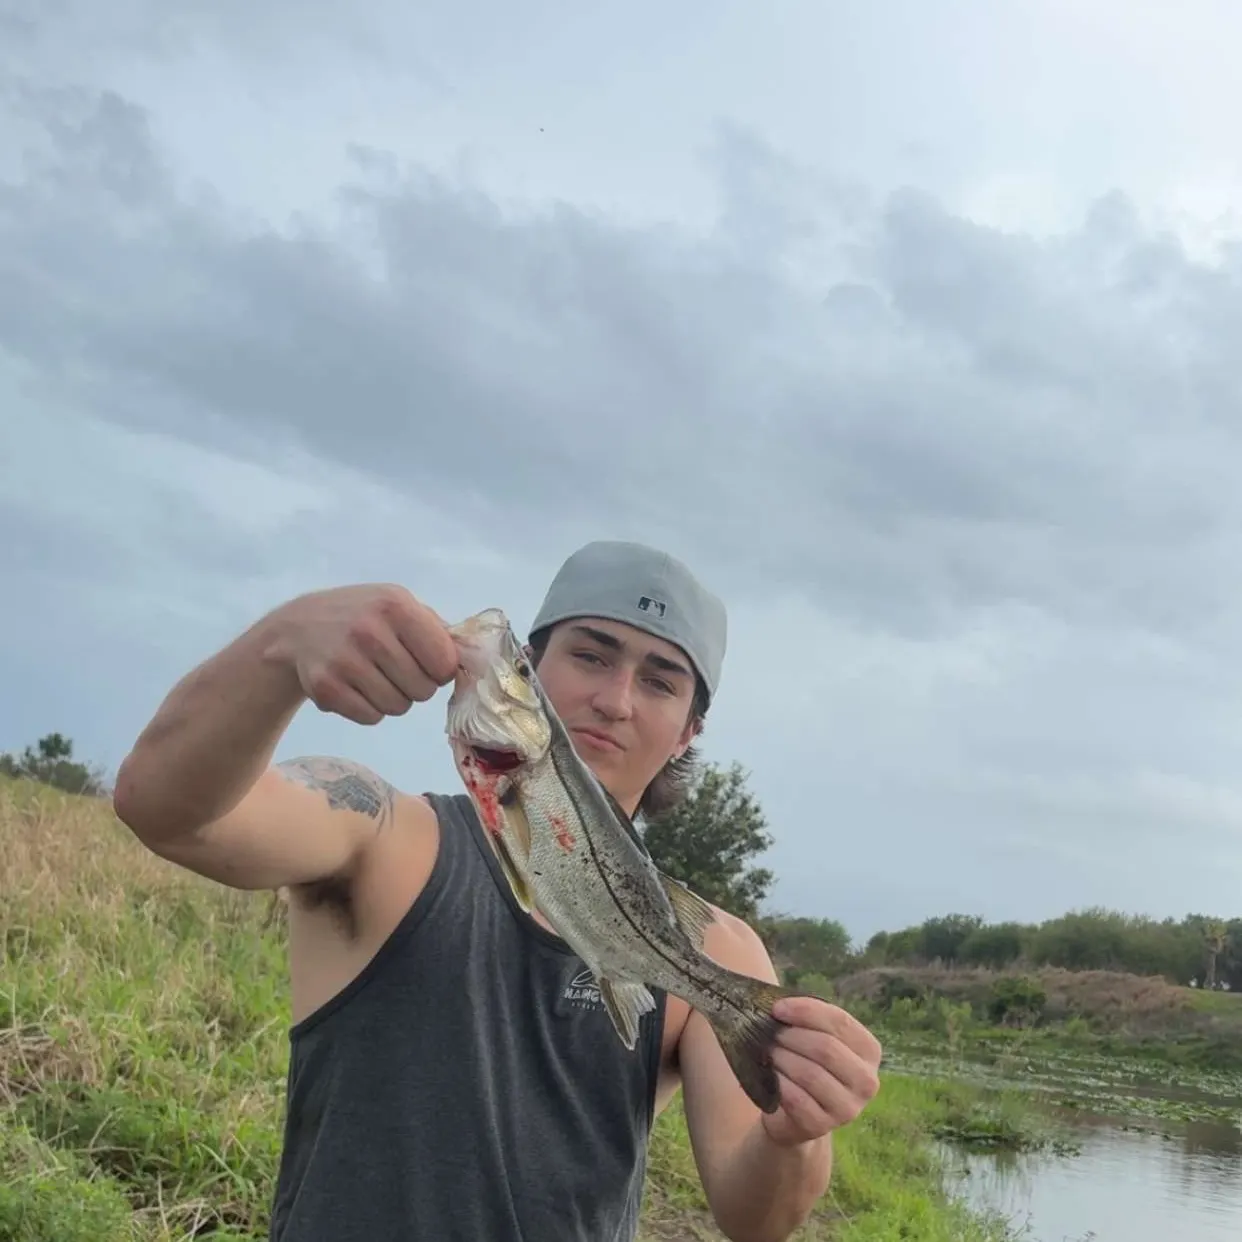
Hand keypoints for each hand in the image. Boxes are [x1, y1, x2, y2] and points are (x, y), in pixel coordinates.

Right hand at [274, 584, 458, 724]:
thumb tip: (469, 659)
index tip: (428, 663)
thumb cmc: (362, 616)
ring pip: (399, 707)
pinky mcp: (326, 687)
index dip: (441, 669)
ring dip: (394, 699)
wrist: (298, 628)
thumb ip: (436, 628)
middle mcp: (370, 631)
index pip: (445, 661)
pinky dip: (370, 709)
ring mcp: (345, 660)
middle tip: (398, 671)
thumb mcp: (397, 603)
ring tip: (376, 678)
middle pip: (424, 690)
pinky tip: (356, 687)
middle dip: (417, 686)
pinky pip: (371, 717)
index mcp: (395, 605)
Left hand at [760, 997, 881, 1146]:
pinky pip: (797, 1099)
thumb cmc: (808, 1064)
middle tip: (769, 1033)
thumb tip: (778, 1000)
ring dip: (782, 1059)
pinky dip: (779, 1083)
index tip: (777, 1008)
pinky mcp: (823, 1126)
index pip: (839, 1021)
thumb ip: (808, 1019)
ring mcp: (848, 1108)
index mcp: (869, 1050)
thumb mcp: (815, 1038)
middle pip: (826, 1048)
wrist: (796, 1114)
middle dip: (792, 1036)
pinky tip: (770, 1075)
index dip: (806, 1010)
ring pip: (810, 1073)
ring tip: (767, 1052)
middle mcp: (866, 1081)